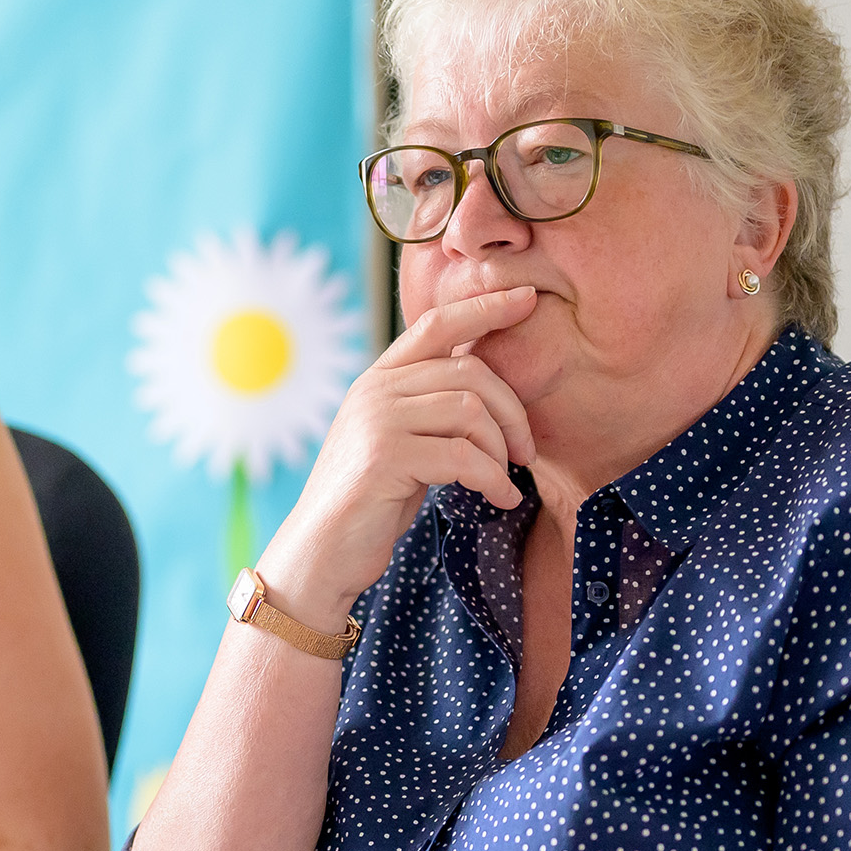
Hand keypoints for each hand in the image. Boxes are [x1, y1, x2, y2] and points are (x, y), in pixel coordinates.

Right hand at [257, 286, 538, 619]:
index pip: (438, 323)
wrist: (322, 552)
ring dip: (501, 450)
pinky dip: (494, 480)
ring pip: (471, 411)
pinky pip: (464, 456)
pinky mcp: (387, 456)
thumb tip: (487, 389)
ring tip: (506, 480)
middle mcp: (375, 390)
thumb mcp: (400, 442)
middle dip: (512, 411)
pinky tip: (501, 498)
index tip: (528, 298)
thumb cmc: (370, 503)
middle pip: (469, 371)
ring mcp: (378, 420)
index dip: (485, 306)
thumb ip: (428, 409)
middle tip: (527, 451)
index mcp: (379, 379)